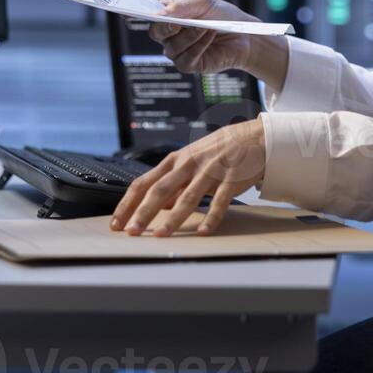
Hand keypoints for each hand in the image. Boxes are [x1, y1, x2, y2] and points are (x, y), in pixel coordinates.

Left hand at [109, 118, 266, 235]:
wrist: (254, 137)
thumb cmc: (220, 150)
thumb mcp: (191, 161)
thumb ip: (174, 183)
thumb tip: (158, 206)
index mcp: (175, 161)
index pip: (143, 183)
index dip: (128, 204)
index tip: (118, 223)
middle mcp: (189, 165)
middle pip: (160, 190)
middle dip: (143, 212)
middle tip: (132, 232)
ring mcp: (210, 171)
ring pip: (187, 197)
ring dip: (173, 218)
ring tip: (161, 235)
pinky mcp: (231, 179)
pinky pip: (219, 202)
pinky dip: (211, 218)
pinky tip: (203, 232)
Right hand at [147, 0, 257, 74]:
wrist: (244, 35)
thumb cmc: (222, 16)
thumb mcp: (203, 3)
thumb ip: (182, 6)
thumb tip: (162, 13)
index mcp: (170, 17)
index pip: (152, 16)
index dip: (151, 15)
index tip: (159, 14)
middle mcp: (171, 35)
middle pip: (156, 33)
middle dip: (166, 28)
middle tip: (178, 24)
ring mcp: (179, 51)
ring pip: (172, 47)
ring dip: (190, 36)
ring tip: (207, 27)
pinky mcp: (189, 65)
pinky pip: (186, 59)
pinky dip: (199, 46)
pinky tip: (211, 36)